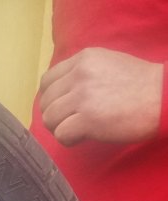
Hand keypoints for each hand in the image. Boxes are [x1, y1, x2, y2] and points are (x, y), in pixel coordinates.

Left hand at [39, 47, 163, 145]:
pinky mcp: (87, 118)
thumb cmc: (138, 85)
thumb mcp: (107, 64)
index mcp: (83, 59)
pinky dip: (68, 140)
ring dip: (60, 129)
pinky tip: (82, 137)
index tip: (62, 108)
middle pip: (45, 102)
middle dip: (54, 117)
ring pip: (49, 119)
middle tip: (70, 123)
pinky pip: (60, 135)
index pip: (47, 81)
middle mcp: (79, 74)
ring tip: (78, 130)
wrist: (161, 96)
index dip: (50, 99)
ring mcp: (82, 96)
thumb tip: (61, 93)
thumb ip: (82, 73)